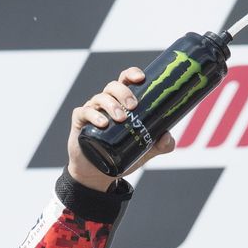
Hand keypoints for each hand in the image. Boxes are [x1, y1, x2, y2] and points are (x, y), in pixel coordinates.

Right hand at [67, 66, 177, 191]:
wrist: (97, 173)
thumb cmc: (120, 154)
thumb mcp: (144, 151)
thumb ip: (160, 145)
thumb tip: (168, 137)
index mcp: (121, 101)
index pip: (125, 80)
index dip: (132, 74)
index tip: (141, 78)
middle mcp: (106, 102)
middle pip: (113, 86)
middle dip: (124, 92)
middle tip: (133, 106)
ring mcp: (92, 110)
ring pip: (100, 98)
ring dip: (112, 105)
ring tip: (121, 118)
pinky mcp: (80, 122)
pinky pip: (84, 112)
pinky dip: (94, 115)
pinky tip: (103, 123)